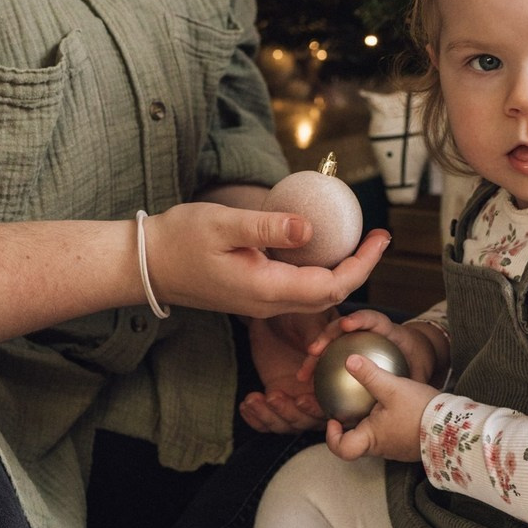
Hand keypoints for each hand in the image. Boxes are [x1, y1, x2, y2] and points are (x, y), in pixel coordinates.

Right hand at [140, 201, 389, 317]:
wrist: (145, 265)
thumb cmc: (180, 239)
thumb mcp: (224, 225)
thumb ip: (268, 227)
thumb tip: (311, 229)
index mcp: (266, 289)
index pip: (331, 285)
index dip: (362, 264)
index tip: (382, 238)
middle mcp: (267, 303)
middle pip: (329, 294)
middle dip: (360, 267)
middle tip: (379, 236)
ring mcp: (259, 301)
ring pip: (313, 294)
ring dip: (342, 271)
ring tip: (360, 241)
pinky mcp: (252, 293)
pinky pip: (296, 288)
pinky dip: (319, 270)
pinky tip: (323, 247)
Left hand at [239, 311, 332, 434]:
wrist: (276, 316)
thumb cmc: (299, 314)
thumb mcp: (309, 321)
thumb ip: (317, 338)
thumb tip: (317, 354)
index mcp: (330, 379)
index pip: (327, 404)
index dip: (315, 408)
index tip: (300, 399)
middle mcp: (314, 394)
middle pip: (305, 420)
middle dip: (287, 413)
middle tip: (274, 396)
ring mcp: (294, 398)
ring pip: (285, 423)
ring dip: (268, 416)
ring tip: (253, 400)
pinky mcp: (276, 398)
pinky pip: (266, 420)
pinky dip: (255, 419)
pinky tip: (246, 405)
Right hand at [298, 309, 445, 387]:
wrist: (416, 355)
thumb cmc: (420, 361)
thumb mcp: (421, 371)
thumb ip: (415, 378)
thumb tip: (405, 391)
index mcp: (389, 330)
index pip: (374, 319)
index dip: (360, 318)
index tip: (347, 325)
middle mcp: (368, 331)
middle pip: (343, 327)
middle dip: (326, 336)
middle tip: (313, 352)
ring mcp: (356, 338)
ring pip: (332, 343)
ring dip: (316, 355)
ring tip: (303, 374)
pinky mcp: (348, 350)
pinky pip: (331, 358)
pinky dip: (319, 369)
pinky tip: (308, 386)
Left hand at [324, 353, 437, 462]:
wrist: (454, 427)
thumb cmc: (420, 411)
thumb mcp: (392, 388)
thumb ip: (369, 374)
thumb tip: (348, 359)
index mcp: (371, 440)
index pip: (342, 449)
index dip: (332, 436)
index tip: (333, 418)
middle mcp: (381, 448)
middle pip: (355, 441)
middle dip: (348, 423)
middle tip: (347, 402)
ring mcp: (395, 446)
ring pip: (373, 435)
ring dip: (367, 419)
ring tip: (367, 396)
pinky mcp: (407, 441)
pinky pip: (388, 431)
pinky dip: (383, 418)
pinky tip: (390, 398)